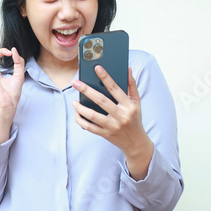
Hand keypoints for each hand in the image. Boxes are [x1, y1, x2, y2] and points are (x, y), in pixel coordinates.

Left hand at [72, 65, 153, 179]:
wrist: (136, 143)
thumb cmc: (135, 119)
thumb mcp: (136, 102)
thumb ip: (131, 85)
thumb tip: (127, 68)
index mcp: (129, 106)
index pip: (116, 88)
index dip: (106, 77)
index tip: (97, 68)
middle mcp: (121, 116)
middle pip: (101, 101)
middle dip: (87, 90)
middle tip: (75, 82)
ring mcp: (112, 126)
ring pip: (93, 116)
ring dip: (81, 108)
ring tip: (74, 101)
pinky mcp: (105, 134)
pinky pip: (90, 127)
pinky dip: (81, 121)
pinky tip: (76, 114)